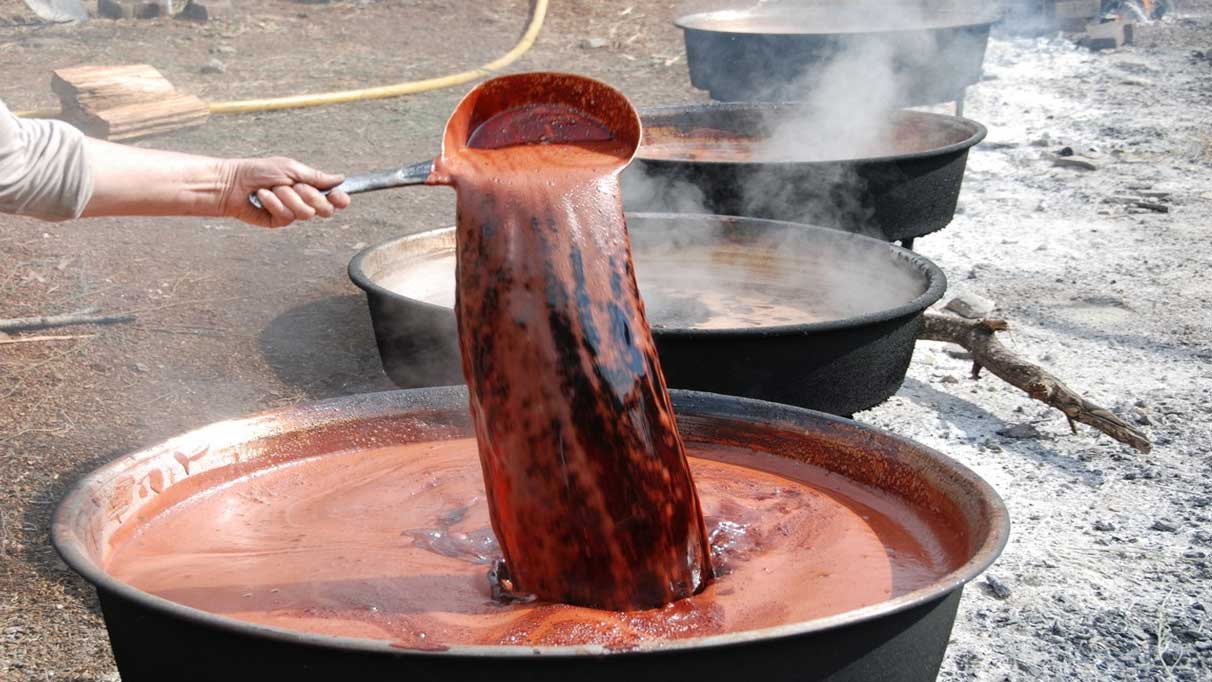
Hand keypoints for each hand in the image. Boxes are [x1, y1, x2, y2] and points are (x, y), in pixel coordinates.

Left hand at [220, 157, 350, 227]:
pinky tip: (262, 197)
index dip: (339, 199)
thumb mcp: (291, 168)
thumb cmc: (259, 171)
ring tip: (273, 189)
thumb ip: (316, 177)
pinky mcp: (278, 221)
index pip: (333, 198)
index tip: (339, 196)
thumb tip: (339, 179)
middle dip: (311, 197)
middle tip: (296, 187)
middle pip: (324, 209)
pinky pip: (286, 216)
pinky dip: (274, 203)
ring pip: (305, 213)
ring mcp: (291, 213)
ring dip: (288, 198)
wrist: (233, 183)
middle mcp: (303, 201)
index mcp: (308, 187)